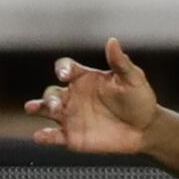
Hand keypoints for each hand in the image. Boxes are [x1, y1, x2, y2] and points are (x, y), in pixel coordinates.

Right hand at [27, 41, 157, 153]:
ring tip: (33, 108)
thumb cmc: (139, 100)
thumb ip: (120, 62)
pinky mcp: (72, 137)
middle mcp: (73, 96)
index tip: (65, 74)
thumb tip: (112, 41)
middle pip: (51, 91)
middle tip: (54, 103)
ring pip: (46, 109)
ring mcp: (71, 116)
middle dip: (48, 96)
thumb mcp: (133, 79)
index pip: (66, 68)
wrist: (145, 129)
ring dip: (38, 108)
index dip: (63, 69)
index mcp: (84, 78)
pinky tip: (39, 136)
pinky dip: (44, 136)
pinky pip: (54, 136)